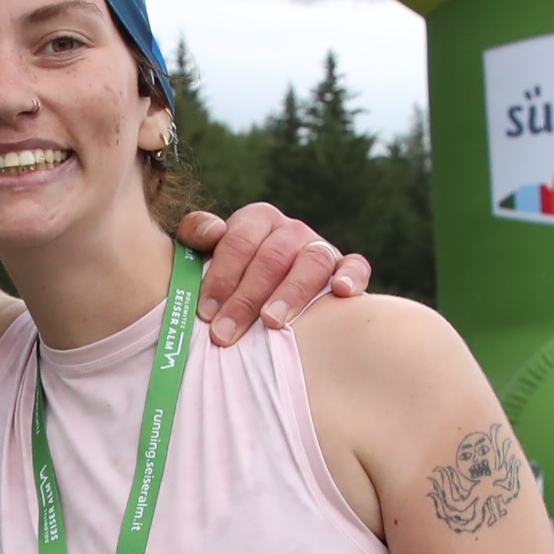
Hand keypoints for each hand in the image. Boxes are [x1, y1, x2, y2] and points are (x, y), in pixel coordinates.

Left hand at [183, 201, 371, 345]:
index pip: (239, 241)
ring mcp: (320, 248)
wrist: (270, 296)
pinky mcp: (346, 268)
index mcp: (258, 220)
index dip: (221, 276)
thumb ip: (198, 237)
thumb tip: (211, 232)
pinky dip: (352, 276)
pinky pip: (356, 266)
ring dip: (291, 292)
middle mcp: (291, 230)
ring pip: (311, 261)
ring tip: (272, 322)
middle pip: (272, 257)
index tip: (205, 311)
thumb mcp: (208, 255)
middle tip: (225, 333)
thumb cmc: (233, 279)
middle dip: (246, 297)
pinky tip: (341, 293)